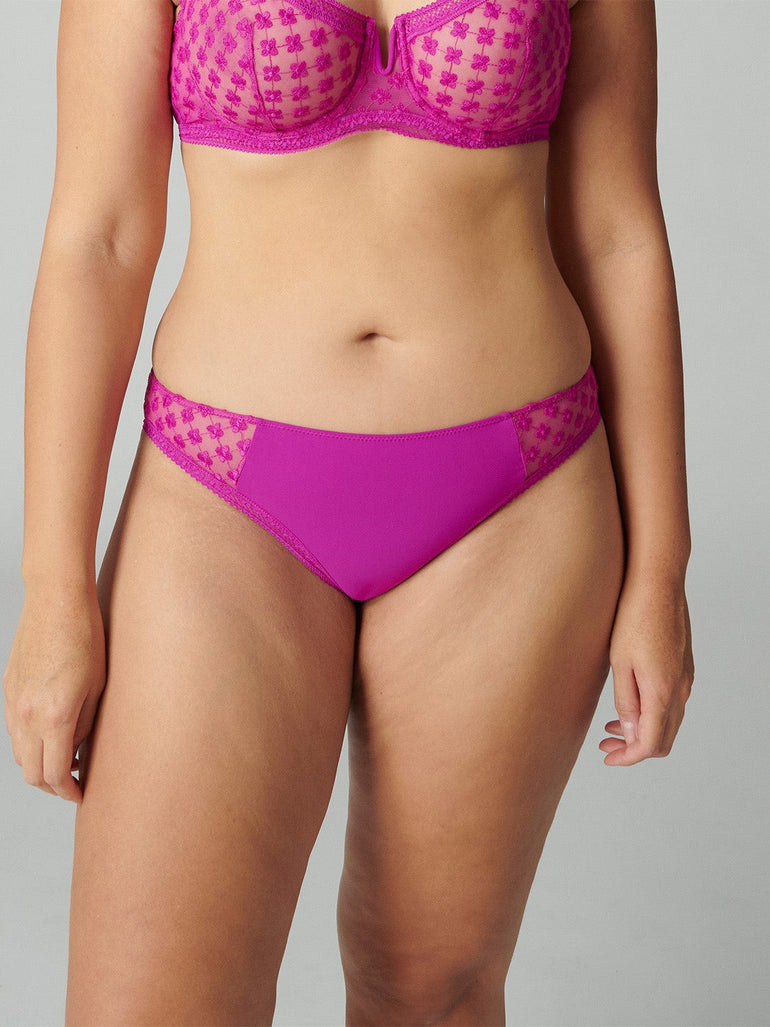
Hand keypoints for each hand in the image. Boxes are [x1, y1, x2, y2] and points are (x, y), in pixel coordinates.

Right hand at [3, 583, 106, 801]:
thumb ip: (86, 724)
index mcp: (54, 715)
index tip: (82, 795)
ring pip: (19, 754)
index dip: (69, 791)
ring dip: (39, 765)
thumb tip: (80, 751)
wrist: (56, 601)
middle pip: (32, 772)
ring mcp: (13, 702)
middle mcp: (27, 714)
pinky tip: (51, 734)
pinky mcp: (8, 690)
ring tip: (66, 759)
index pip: (56, 774)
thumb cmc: (87, 637)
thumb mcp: (98, 685)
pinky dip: (29, 743)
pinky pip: (14, 731)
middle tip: (76, 783)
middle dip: (53, 785)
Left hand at [600, 572, 693, 765]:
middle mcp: (681, 688)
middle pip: (664, 739)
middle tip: (606, 743)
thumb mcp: (620, 662)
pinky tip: (630, 702)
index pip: (650, 744)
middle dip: (634, 748)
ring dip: (643, 730)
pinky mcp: (684, 665)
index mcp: (663, 691)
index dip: (628, 757)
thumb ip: (627, 702)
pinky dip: (652, 712)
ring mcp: (686, 677)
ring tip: (612, 726)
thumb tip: (632, 735)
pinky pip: (672, 702)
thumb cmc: (633, 615)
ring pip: (669, 721)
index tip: (607, 757)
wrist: (658, 581)